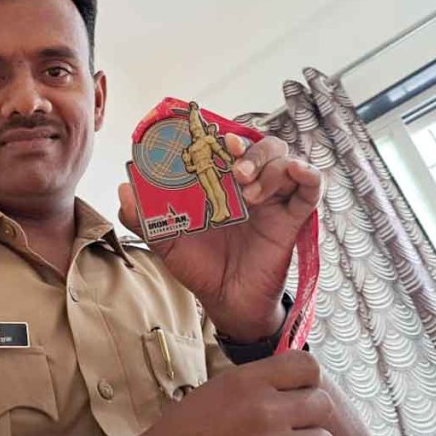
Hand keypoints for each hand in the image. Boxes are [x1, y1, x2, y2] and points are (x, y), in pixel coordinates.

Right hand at [83, 351, 337, 435]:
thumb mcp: (217, 391)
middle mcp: (264, 409)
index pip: (307, 366)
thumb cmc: (184, 433)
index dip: (306, 380)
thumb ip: (256, 383)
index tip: (296, 391)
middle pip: (322, 403)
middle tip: (291, 426)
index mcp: (245, 381)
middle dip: (310, 416)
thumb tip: (293, 380)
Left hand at [118, 134, 321, 341]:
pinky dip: (309, 174)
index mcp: (217, 181)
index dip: (220, 134)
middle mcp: (247, 184)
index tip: (211, 138)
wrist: (226, 301)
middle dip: (247, 149)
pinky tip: (297, 172)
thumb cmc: (199, 265)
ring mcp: (273, 198)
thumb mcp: (166, 241)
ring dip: (269, 166)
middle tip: (233, 169)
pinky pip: (311, 188)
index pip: (224, 145)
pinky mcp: (293, 217)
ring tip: (250, 191)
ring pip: (283, 158)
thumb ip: (143, 217)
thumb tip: (124, 190)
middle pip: (257, 144)